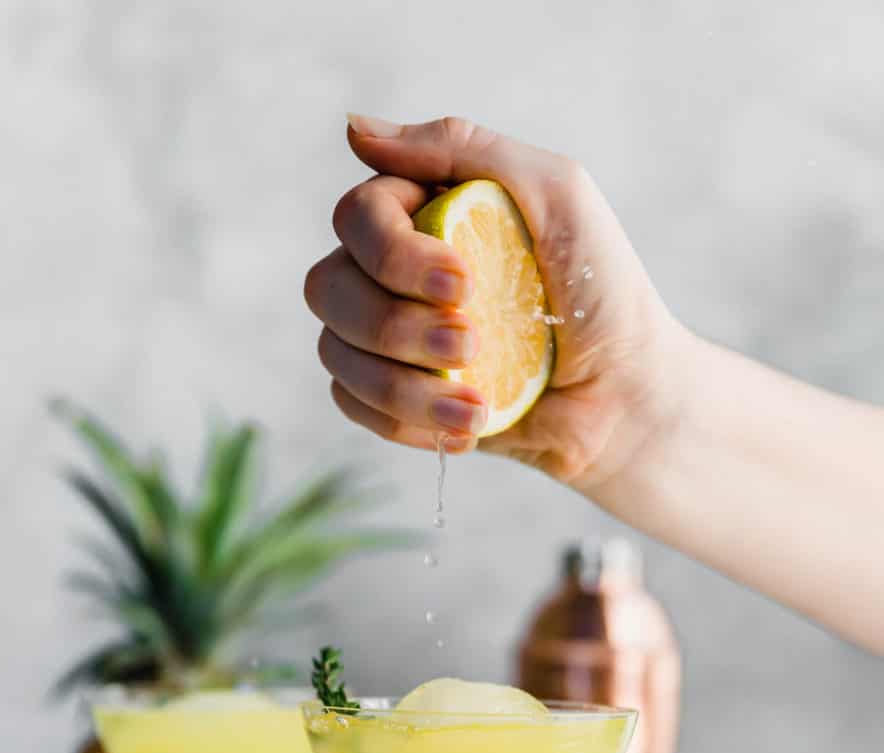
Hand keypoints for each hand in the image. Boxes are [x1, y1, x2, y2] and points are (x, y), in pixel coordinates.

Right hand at [304, 114, 684, 488]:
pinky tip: (466, 423)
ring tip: (478, 404)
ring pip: (338, 354)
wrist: (622, 390)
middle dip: (396, 326)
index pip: (358, 217)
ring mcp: (386, 336)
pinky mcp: (394, 397)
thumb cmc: (598, 286)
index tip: (465, 283)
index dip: (395, 255)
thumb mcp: (553, 192)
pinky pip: (355, 406)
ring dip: (405, 385)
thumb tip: (354, 131)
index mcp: (421, 209)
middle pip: (328, 287)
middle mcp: (388, 270)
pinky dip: (405, 420)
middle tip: (472, 344)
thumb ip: (462, 148)